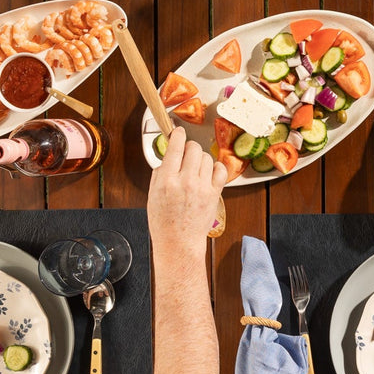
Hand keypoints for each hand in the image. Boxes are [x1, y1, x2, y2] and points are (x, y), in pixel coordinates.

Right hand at [146, 127, 226, 245]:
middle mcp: (186, 181)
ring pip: (207, 157)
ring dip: (200, 159)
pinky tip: (208, 173)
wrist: (179, 242)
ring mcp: (202, 187)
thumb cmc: (163, 221)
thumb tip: (168, 155)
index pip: (175, 147)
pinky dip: (215, 168)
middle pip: (194, 148)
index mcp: (167, 180)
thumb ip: (160, 172)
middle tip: (185, 154)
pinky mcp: (215, 194)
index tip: (178, 132)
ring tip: (194, 168)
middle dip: (188, 148)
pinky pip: (220, 170)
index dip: (177, 135)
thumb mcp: (152, 194)